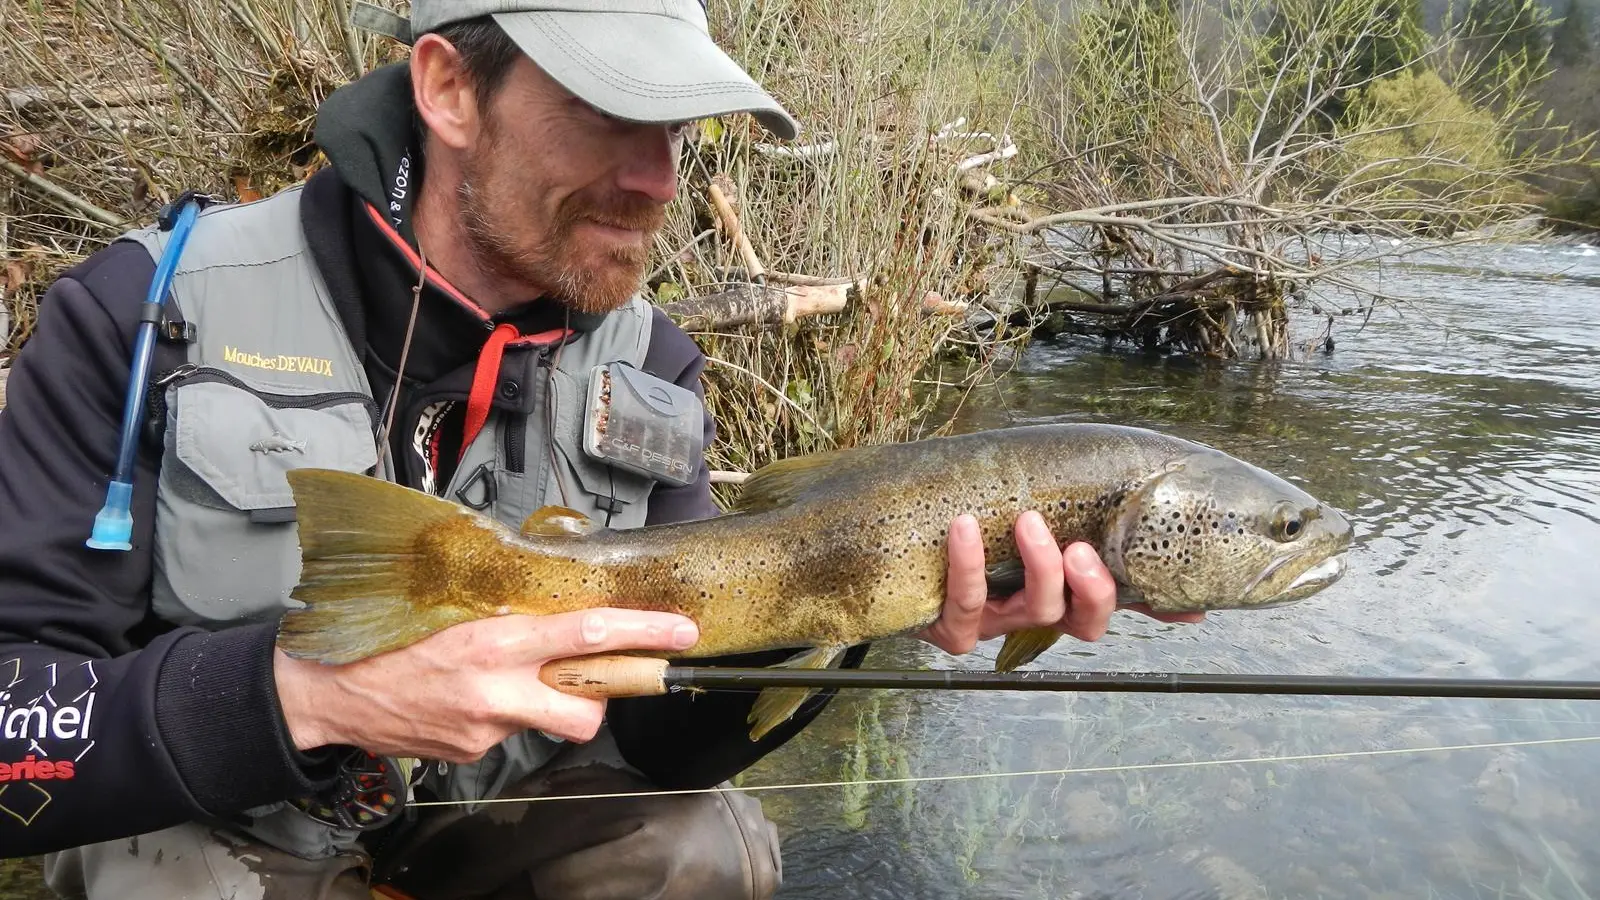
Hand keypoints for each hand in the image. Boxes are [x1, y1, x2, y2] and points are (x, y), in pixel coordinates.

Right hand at [273, 609, 698, 761]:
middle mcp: (497, 689)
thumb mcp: (452, 606)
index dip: (642, 632)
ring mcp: (486, 728)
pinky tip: (467, 699)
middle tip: (608, 676)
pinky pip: (509, 735)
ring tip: (515, 683)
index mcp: (495, 642)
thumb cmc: (387, 636)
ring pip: (550, 725)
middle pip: (587, 710)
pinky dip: (501, 716)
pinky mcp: (470, 753)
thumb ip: (508, 609)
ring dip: (549, 706)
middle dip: (606, 698)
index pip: (587, 634)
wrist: (328, 691)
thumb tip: (556, 602)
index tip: (680, 631)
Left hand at [918, 512, 1203, 655]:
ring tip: (1029, 522)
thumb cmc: (965, 533)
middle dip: (1092, 588)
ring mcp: (993, 624)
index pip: (1115, 601)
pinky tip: (964, 527)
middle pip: (1082, 622)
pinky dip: (967, 565)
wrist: (891, 553)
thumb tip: (1109, 500)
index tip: (1189, 603)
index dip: (1154, 607)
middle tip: (1081, 547)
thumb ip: (1060, 514)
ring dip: (1040, 567)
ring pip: (1035, 612)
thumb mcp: (1012, 522)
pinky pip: (964, 604)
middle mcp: (1031, 616)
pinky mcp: (949, 628)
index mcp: (1056, 591)